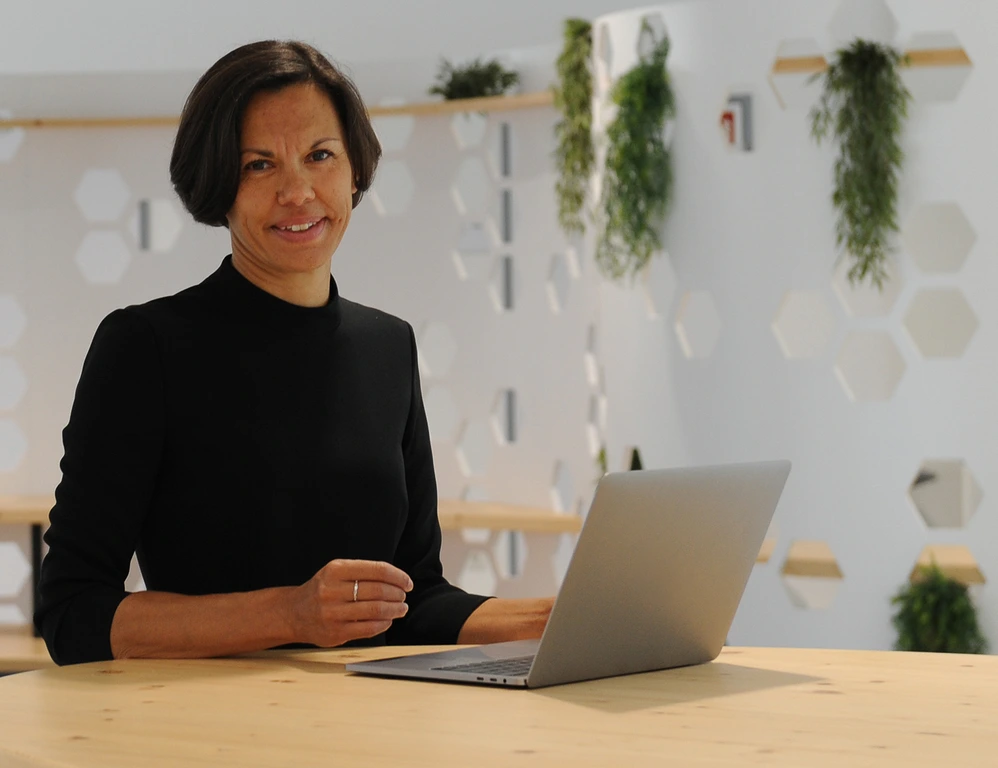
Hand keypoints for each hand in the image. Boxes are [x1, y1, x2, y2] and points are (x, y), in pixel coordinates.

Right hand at [286, 559, 412, 646]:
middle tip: (403, 596)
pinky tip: (388, 620)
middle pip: (379, 591)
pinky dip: (384, 624)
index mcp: (335, 570)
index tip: (407, 582)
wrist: (294, 613)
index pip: (377, 570)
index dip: (398, 576)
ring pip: (376, 610)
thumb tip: (397, 579)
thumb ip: (363, 572)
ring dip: (395, 609)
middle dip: (397, 594)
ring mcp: (333, 613)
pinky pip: (368, 628)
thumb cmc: (323, 589)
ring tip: (401, 608)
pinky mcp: (335, 633)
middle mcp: (332, 590)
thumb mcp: (336, 572)